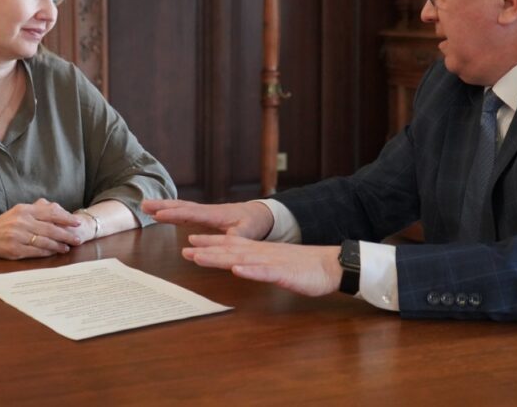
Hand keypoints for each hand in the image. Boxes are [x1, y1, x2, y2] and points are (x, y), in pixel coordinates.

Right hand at [0, 198, 88, 258]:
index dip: (66, 218)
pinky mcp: (14, 250)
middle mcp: (22, 221)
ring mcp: (17, 236)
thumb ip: (36, 210)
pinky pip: (35, 252)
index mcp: (24, 209)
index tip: (77, 223)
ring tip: (67, 247)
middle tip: (78, 239)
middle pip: (50, 229)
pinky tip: (54, 253)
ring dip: (58, 245)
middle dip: (66, 234)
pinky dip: (46, 252)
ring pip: (44, 241)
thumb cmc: (1, 224)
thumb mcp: (18, 211)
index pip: (50, 213)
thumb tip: (57, 209)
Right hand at [141, 199, 274, 240]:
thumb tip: (228, 239)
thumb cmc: (254, 223)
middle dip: (162, 206)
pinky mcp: (204, 215)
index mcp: (215, 214)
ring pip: (180, 207)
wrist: (259, 214)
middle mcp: (207, 210)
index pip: (191, 213)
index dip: (174, 214)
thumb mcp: (248, 231)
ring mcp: (204, 212)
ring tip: (145, 206)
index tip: (158, 214)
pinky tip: (160, 214)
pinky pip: (184, 212)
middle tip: (143, 204)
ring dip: (163, 206)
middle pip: (181, 206)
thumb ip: (237, 236)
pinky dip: (171, 211)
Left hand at [182, 234, 342, 296]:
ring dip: (220, 258)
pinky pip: (265, 272)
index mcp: (260, 252)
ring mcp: (272, 262)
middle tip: (185, 250)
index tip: (190, 242)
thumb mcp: (276, 264)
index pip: (231, 245)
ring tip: (200, 257)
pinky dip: (251, 271)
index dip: (210, 243)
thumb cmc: (304, 268)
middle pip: (230, 251)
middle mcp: (262, 254)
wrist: (331, 265)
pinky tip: (238, 270)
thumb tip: (240, 265)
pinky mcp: (284, 273)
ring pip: (241, 259)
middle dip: (206, 250)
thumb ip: (258, 264)